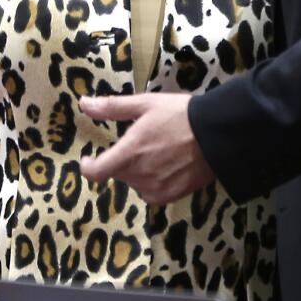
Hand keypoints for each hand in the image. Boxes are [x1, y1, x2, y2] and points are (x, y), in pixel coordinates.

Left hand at [78, 93, 214, 204]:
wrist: (216, 135)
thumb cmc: (179, 114)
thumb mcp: (145, 104)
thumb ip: (112, 107)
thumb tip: (84, 104)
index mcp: (129, 153)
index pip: (96, 172)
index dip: (88, 167)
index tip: (88, 159)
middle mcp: (139, 175)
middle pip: (117, 174)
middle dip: (121, 160)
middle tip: (137, 143)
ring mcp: (155, 188)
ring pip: (134, 183)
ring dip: (136, 171)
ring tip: (154, 153)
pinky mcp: (171, 196)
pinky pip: (151, 193)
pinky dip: (151, 182)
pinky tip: (164, 167)